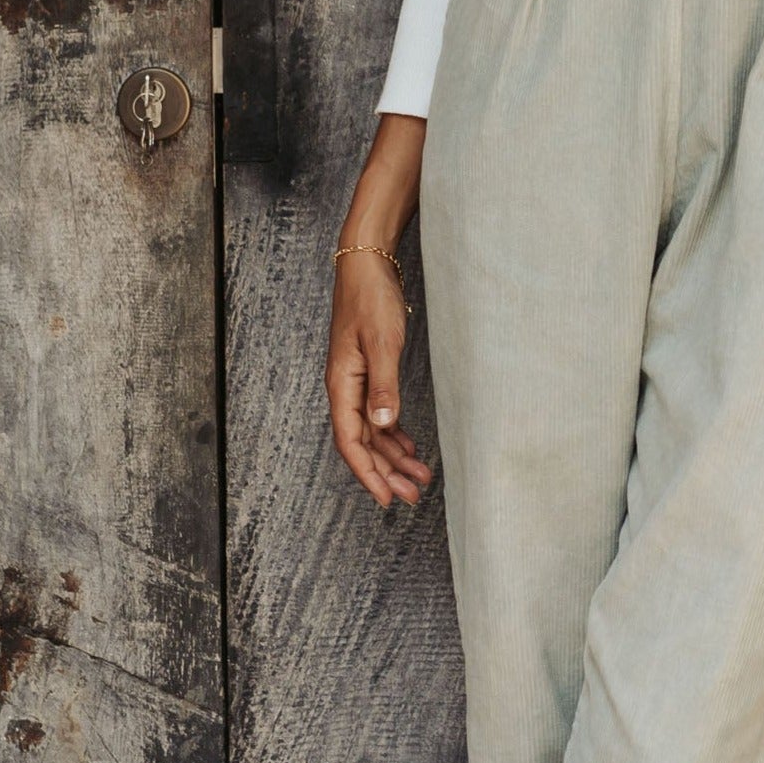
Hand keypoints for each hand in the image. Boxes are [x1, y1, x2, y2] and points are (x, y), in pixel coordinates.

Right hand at [325, 113, 432, 507]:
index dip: (369, 473)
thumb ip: (384, 384)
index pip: (352, 442)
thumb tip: (383, 424)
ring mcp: (357, 381)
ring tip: (421, 479)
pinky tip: (411, 446)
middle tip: (412, 498)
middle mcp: (346, 388)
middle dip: (387, 473)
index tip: (388, 499)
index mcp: (342, 384)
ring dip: (395, 456)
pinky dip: (394, 433)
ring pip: (373, 431)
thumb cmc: (372, 298)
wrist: (367, 263)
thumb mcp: (382, 340)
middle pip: (363, 443)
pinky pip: (379, 414)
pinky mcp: (370, 371)